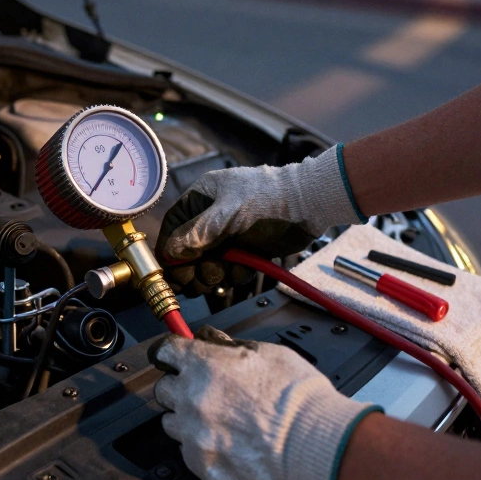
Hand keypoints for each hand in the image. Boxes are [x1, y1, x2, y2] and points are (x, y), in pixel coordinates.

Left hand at [152, 325, 380, 479]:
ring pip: (173, 425)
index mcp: (203, 365)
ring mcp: (194, 436)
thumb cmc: (299, 398)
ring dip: (189, 421)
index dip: (171, 353)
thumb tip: (214, 340)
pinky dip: (206, 451)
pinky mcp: (204, 467)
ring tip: (222, 423)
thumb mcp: (268, 353)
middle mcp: (191, 399)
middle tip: (206, 392)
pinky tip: (232, 446)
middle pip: (163, 390)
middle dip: (180, 388)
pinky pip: (192, 456)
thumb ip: (231, 346)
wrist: (315, 444)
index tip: (174, 357)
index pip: (165, 351)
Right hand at [154, 146, 362, 293]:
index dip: (170, 252)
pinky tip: (246, 267)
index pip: (173, 228)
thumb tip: (171, 252)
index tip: (171, 273)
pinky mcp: (245, 250)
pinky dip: (236, 274)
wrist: (310, 204)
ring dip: (217, 274)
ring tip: (232, 268)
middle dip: (195, 269)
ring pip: (208, 265)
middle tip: (202, 280)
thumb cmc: (268, 200)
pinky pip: (229, 270)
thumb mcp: (229, 214)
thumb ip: (199, 233)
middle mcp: (210, 218)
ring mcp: (228, 236)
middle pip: (187, 253)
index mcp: (201, 199)